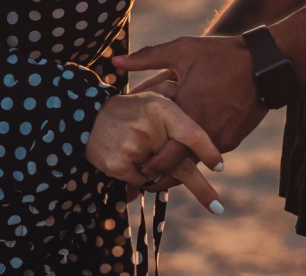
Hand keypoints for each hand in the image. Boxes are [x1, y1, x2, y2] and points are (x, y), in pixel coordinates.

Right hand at [85, 92, 225, 213]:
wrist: (86, 116)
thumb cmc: (130, 108)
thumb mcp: (154, 96)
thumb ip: (178, 103)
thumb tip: (201, 120)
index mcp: (160, 109)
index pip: (190, 133)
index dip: (207, 151)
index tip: (220, 167)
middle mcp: (148, 128)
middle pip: (180, 165)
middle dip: (201, 189)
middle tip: (218, 208)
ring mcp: (132, 148)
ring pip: (159, 176)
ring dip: (158, 173)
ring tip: (140, 151)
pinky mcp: (118, 165)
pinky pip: (141, 182)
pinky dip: (140, 177)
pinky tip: (128, 158)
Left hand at [114, 36, 270, 186]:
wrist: (264, 64)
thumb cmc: (220, 55)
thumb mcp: (182, 50)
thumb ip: (146, 58)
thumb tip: (115, 60)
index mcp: (186, 112)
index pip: (162, 157)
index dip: (146, 167)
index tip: (135, 166)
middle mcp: (204, 132)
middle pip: (177, 169)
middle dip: (159, 176)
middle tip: (144, 175)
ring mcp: (220, 139)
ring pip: (193, 163)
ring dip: (179, 165)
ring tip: (162, 164)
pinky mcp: (233, 139)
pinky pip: (209, 153)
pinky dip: (196, 154)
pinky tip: (186, 147)